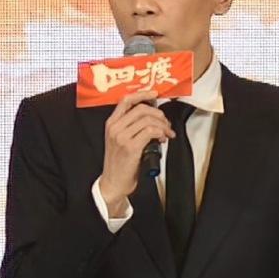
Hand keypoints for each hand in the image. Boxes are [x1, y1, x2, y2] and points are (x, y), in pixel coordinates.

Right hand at [99, 91, 174, 214]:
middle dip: (159, 114)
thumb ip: (130, 127)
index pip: (126, 100)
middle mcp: (115, 127)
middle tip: (166, 124)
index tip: (154, 94)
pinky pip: (150, 132)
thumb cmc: (119, 164)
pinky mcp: (131, 147)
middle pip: (141, 109)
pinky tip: (162, 139)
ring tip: (166, 134)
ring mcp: (122, 137)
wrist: (113, 183)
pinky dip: (160, 133)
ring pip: (148, 120)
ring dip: (162, 125)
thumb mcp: (119, 140)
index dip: (142, 94)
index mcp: (111, 123)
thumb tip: (151, 118)